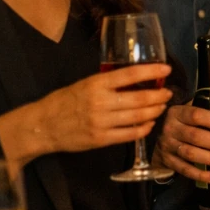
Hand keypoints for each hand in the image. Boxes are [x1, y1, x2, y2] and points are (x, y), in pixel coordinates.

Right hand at [37, 64, 171, 153]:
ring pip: (138, 116)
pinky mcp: (101, 139)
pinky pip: (130, 134)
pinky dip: (144, 128)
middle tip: (167, 93)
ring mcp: (101, 122)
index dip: (152, 72)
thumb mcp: (84, 84)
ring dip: (154, 111)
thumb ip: (108, 83)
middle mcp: (100, 102)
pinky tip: (149, 123)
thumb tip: (137, 80)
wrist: (42, 126)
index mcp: (96, 84)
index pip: (130, 74)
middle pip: (140, 98)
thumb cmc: (63, 102)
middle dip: (159, 96)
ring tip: (161, 107)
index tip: (166, 69)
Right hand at [153, 104, 209, 182]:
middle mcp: (170, 128)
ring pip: (190, 153)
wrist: (159, 137)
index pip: (196, 115)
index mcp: (178, 112)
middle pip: (194, 136)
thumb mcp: (198, 111)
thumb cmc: (186, 122)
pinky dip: (200, 175)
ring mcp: (167, 145)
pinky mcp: (167, 161)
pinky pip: (184, 169)